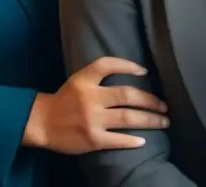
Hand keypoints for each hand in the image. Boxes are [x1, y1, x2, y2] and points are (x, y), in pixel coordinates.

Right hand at [24, 57, 168, 153]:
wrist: (41, 123)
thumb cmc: (65, 99)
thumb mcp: (79, 79)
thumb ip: (100, 74)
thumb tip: (136, 73)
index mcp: (85, 80)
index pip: (108, 65)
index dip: (129, 66)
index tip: (145, 72)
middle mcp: (90, 98)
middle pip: (127, 95)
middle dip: (150, 100)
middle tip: (165, 105)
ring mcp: (92, 120)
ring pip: (128, 118)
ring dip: (150, 120)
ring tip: (163, 121)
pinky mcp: (92, 139)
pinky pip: (117, 139)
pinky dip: (132, 140)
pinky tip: (143, 141)